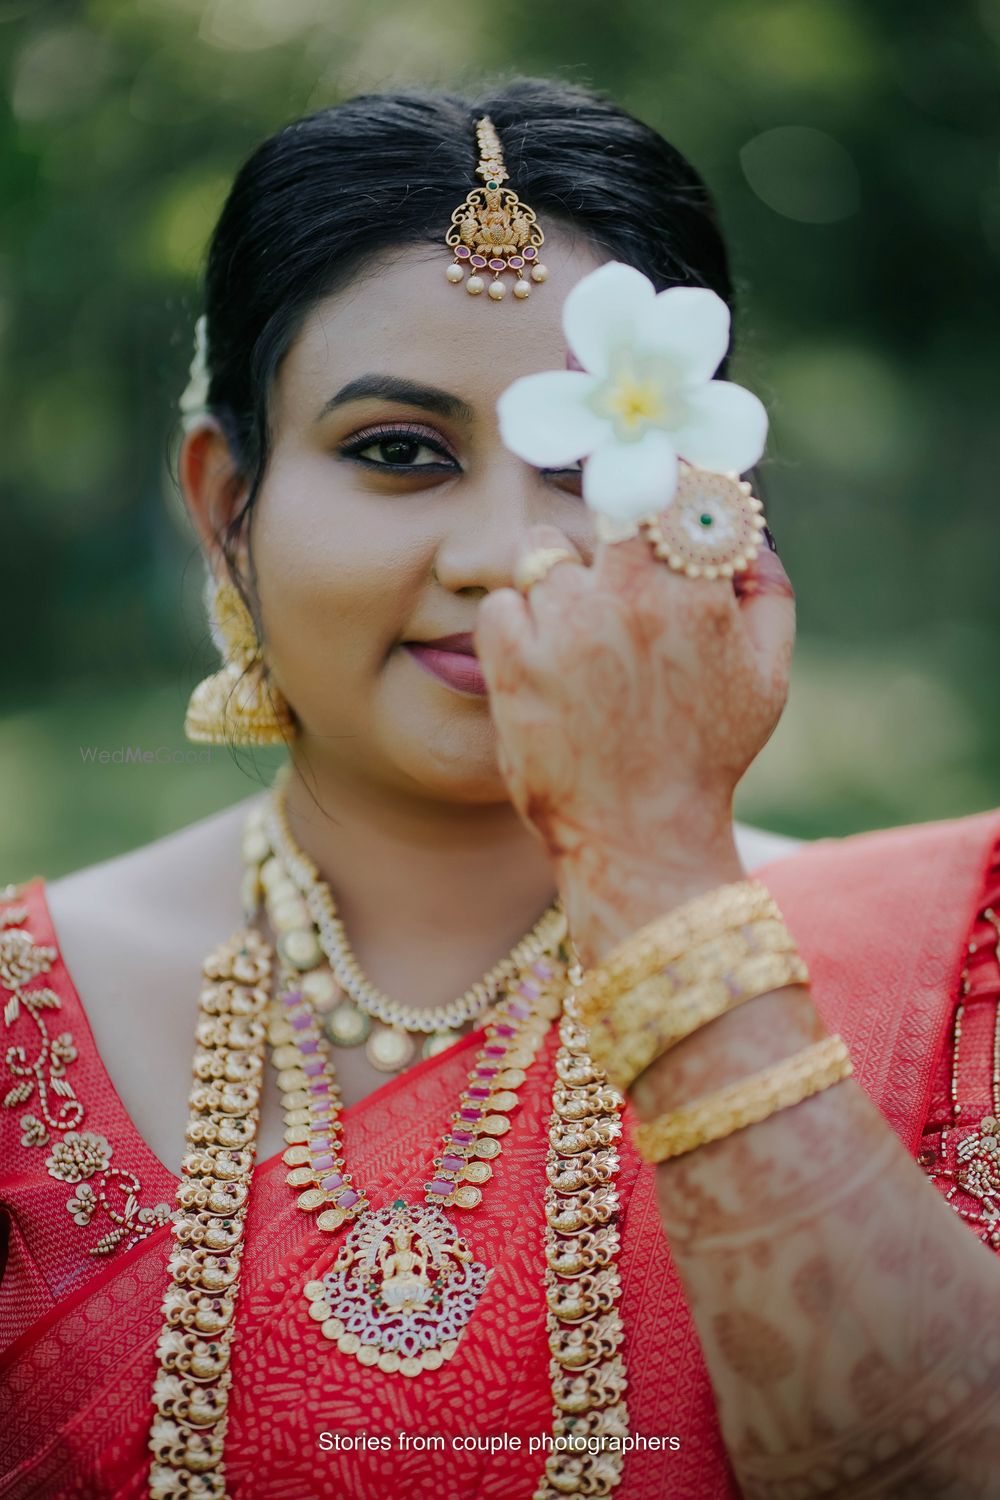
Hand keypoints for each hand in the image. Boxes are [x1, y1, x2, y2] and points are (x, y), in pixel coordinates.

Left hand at [474, 519, 795, 957]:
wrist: (641, 836)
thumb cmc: (707, 757)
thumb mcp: (767, 678)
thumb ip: (768, 590)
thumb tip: (746, 531)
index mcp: (695, 594)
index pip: (675, 489)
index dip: (664, 481)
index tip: (656, 488)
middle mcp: (628, 599)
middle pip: (606, 508)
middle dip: (611, 530)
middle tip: (612, 567)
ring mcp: (564, 628)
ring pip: (543, 551)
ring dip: (556, 579)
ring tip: (574, 633)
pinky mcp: (513, 661)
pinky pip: (500, 602)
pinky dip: (515, 622)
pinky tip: (539, 661)